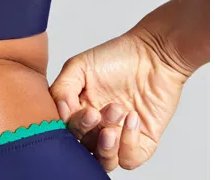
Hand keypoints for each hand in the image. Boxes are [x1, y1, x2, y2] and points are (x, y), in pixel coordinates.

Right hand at [49, 25, 195, 171]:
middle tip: (100, 113)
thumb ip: (61, 90)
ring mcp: (120, 136)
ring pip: (105, 161)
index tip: (88, 111)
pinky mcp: (142, 141)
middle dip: (91, 132)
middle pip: (84, 149)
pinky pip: (130, 159)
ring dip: (107, 147)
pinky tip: (133, 118)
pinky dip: (129, 144)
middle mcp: (98, 127)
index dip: (74, 127)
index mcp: (79, 111)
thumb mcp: (79, 66)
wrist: (156, 54)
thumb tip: (58, 116)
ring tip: (115, 125)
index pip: (67, 133)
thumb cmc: (119, 56)